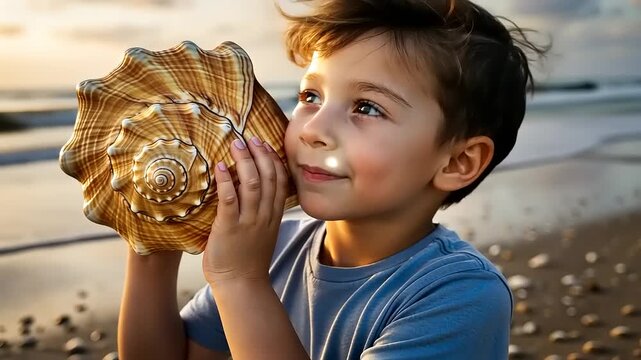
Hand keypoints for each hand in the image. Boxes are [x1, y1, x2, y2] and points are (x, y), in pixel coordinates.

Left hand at [202, 136, 288, 285]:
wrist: (240, 285)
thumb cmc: (246, 259)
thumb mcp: (261, 232)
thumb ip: (259, 212)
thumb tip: (247, 190)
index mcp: (273, 216)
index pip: (280, 181)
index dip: (273, 160)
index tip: (265, 144)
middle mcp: (264, 215)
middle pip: (269, 177)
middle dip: (260, 154)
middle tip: (249, 138)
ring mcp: (248, 221)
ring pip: (253, 184)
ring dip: (245, 161)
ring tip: (236, 144)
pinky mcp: (229, 228)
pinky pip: (230, 200)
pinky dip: (226, 181)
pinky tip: (219, 167)